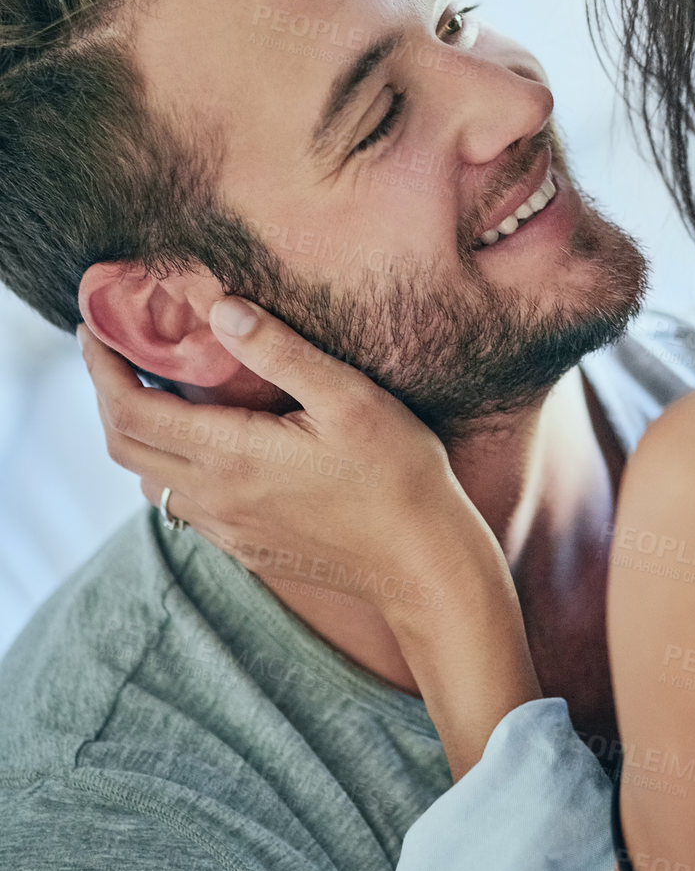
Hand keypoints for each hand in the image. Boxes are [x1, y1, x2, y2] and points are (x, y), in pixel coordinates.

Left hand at [78, 296, 541, 775]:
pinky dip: (173, 467)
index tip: (95, 329)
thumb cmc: (396, 473)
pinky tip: (209, 444)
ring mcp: (228, 529)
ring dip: (140, 434)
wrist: (422, 562)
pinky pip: (186, 507)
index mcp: (231, 455)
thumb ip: (281, 352)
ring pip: (152, 480)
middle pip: (125, 447)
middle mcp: (215, 498)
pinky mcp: (247, 548)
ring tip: (162, 391)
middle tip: (119, 351)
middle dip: (109, 395)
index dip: (101, 367)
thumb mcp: (348, 397)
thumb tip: (221, 309)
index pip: (130, 411)